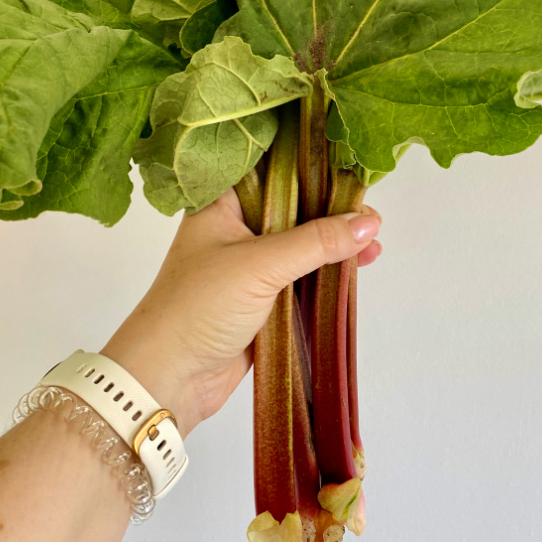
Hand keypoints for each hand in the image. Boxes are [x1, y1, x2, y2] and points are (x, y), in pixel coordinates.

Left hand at [102, 189, 381, 435]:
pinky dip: (328, 272)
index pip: (272, 168)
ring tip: (373, 243)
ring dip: (335, 243)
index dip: (310, 164)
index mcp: (222, 202)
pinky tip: (356, 268)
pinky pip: (302, 276)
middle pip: (294, 206)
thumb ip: (317, 242)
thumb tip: (369, 222)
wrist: (168, 377)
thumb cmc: (197, 307)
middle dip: (332, 208)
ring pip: (301, 242)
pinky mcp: (261, 297)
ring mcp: (249, 263)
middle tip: (370, 213)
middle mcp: (235, 226)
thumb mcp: (260, 264)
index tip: (352, 164)